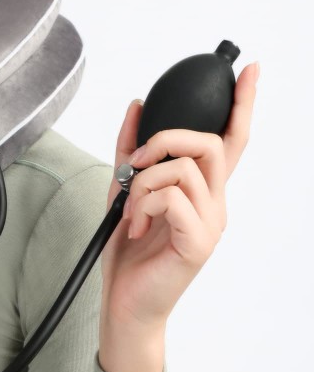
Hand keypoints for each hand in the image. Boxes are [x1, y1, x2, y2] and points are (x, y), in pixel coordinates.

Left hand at [100, 61, 259, 330]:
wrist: (124, 300)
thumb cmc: (128, 248)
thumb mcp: (123, 188)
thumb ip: (130, 150)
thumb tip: (135, 106)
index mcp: (202, 190)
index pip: (231, 140)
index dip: (242, 104)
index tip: (248, 71)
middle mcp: (215, 203)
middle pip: (211, 144)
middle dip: (166, 138)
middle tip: (135, 161)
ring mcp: (211, 223)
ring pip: (184, 168)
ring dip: (143, 182)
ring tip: (132, 210)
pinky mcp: (199, 242)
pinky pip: (171, 197)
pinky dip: (142, 205)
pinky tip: (136, 227)